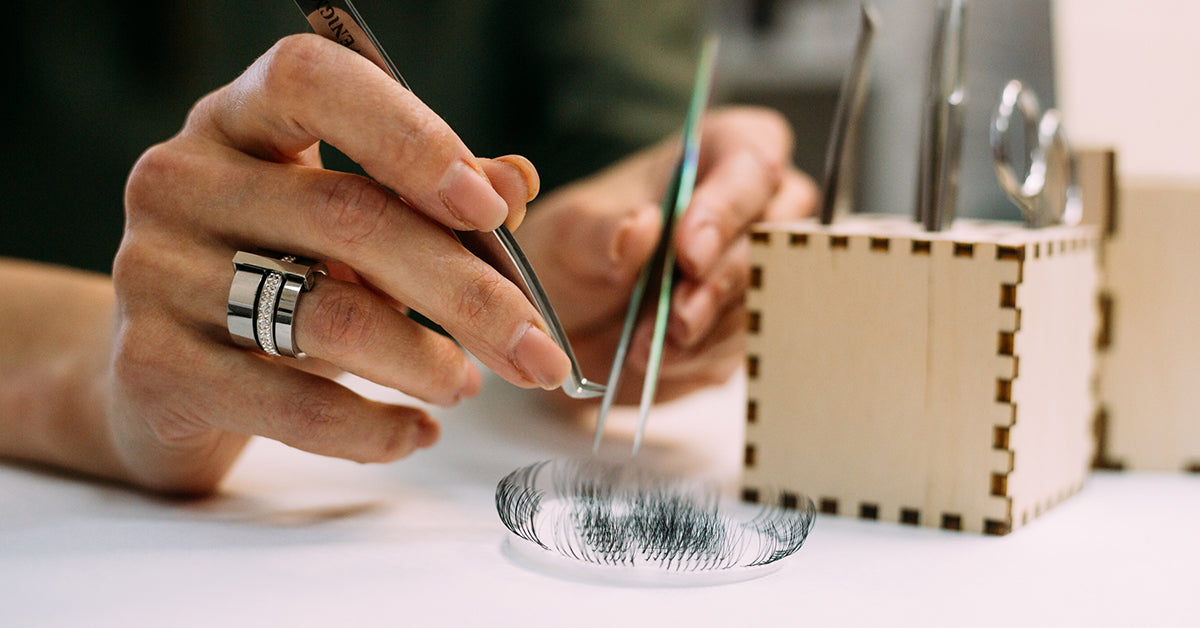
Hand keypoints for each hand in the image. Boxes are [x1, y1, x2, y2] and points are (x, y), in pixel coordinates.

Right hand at [110, 35, 570, 491]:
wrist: (160, 376)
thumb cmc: (273, 275)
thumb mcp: (352, 221)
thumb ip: (434, 196)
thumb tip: (515, 183)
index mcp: (238, 120)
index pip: (313, 81)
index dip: (410, 137)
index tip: (489, 209)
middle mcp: (183, 179)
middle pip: (349, 217)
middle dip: (467, 292)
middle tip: (536, 349)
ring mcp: (155, 271)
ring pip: (326, 315)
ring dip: (425, 360)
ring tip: (468, 385)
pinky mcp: (153, 366)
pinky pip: (292, 405)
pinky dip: (374, 428)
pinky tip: (417, 433)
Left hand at [517, 106, 816, 404]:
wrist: (569, 321)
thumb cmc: (578, 253)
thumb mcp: (569, 236)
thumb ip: (602, 231)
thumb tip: (641, 226)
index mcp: (717, 155)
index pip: (753, 163)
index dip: (728, 208)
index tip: (688, 252)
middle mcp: (753, 208)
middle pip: (775, 235)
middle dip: (723, 280)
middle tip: (677, 315)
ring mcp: (757, 268)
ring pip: (763, 295)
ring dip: (708, 326)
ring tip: (647, 344)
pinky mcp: (747, 324)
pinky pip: (745, 341)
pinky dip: (701, 355)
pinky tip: (658, 358)